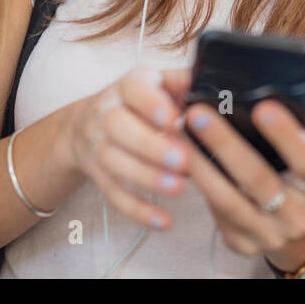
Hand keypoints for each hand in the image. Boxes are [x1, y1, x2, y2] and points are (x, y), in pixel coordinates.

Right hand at [65, 67, 193, 230]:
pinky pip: (114, 195)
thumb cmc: (140, 103)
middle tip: (183, 160)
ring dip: (147, 178)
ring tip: (178, 188)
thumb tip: (217, 81)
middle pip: (119, 127)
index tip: (174, 118)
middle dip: (151, 145)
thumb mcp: (158, 85)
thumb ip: (184, 83)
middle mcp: (106, 113)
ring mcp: (98, 145)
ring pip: (115, 162)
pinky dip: (139, 211)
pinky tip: (164, 221)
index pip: (133, 88)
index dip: (152, 104)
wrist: (87, 124)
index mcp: (127, 86)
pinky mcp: (98, 176)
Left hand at [182, 98, 304, 262]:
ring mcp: (269, 235)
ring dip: (199, 165)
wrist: (298, 229)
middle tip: (198, 114)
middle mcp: (297, 217)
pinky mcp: (242, 244)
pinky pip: (216, 213)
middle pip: (259, 180)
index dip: (286, 136)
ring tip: (178, 133)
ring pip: (228, 200)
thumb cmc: (300, 175)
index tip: (262, 107)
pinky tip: (179, 158)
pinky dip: (198, 183)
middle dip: (225, 145)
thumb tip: (294, 94)